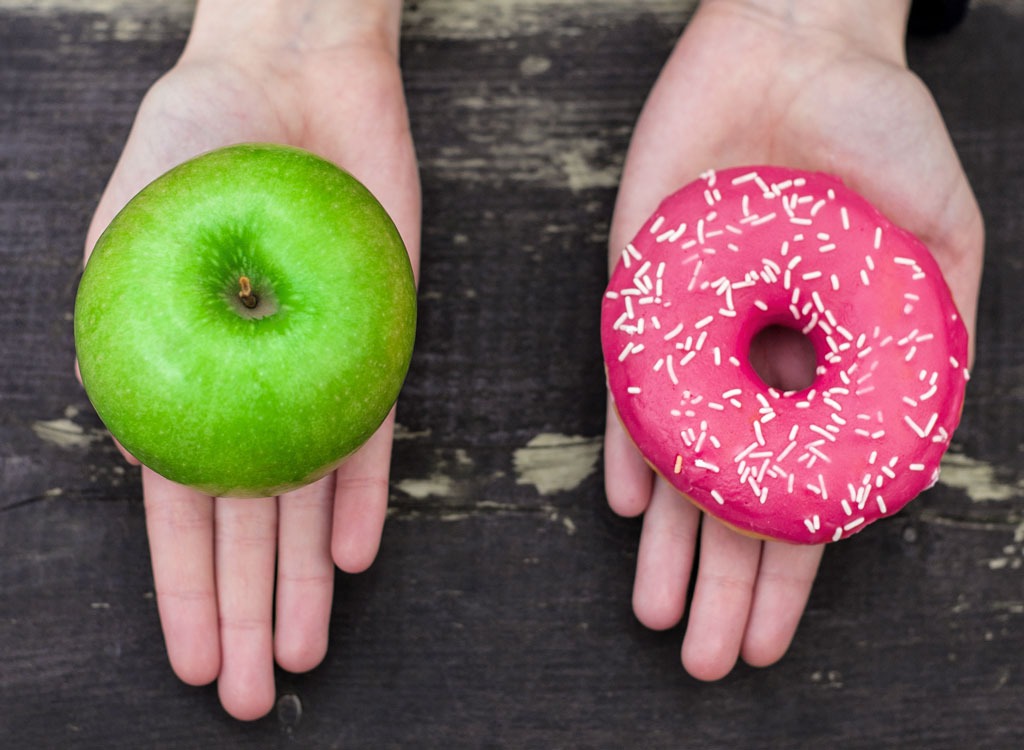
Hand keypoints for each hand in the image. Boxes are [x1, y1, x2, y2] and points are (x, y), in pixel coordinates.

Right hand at [82, 0, 417, 719]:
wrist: (292, 76)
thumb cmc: (194, 141)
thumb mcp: (131, 236)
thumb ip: (133, 334)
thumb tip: (136, 444)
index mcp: (180, 378)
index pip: (179, 507)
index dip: (185, 589)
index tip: (195, 660)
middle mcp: (252, 388)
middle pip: (247, 523)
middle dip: (247, 610)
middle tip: (254, 697)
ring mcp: (317, 371)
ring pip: (310, 497)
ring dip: (303, 578)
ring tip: (303, 651)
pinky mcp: (378, 342)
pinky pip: (372, 431)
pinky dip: (364, 494)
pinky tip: (352, 556)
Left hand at [604, 0, 982, 679]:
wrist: (795, 47)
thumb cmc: (881, 129)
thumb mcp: (940, 234)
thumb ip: (931, 333)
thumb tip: (917, 434)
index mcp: (822, 367)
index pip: (800, 491)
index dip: (789, 570)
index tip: (772, 638)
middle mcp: (753, 365)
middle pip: (732, 495)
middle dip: (722, 580)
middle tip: (705, 660)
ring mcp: (693, 334)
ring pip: (677, 456)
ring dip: (669, 540)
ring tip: (659, 612)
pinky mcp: (640, 291)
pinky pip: (628, 382)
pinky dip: (630, 443)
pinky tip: (632, 506)